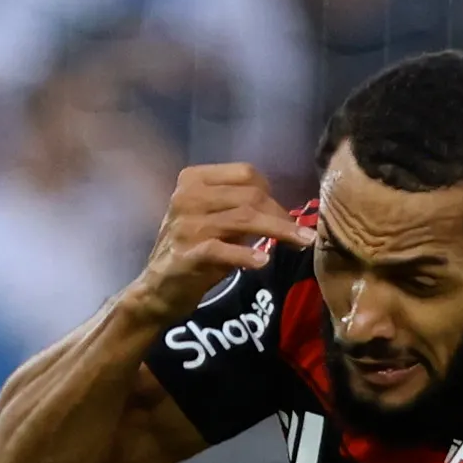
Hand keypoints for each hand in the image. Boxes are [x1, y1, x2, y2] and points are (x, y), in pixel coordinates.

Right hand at [131, 163, 306, 321]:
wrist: (158, 289)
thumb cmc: (193, 252)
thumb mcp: (215, 221)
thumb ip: (240, 209)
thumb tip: (284, 210)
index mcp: (194, 179)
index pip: (245, 173)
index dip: (272, 192)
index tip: (286, 215)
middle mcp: (187, 196)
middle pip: (250, 195)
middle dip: (282, 215)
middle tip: (303, 236)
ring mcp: (185, 225)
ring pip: (244, 219)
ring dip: (279, 232)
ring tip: (302, 244)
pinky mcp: (186, 254)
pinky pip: (222, 250)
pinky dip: (246, 255)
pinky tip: (263, 261)